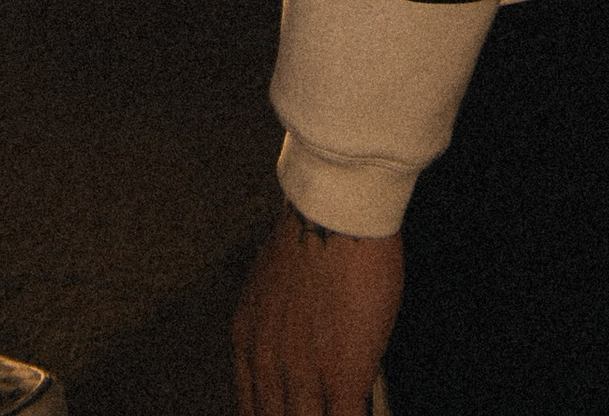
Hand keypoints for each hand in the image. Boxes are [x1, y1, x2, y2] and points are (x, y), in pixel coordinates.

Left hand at [233, 205, 401, 415]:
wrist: (335, 213)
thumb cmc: (312, 236)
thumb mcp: (271, 289)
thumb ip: (274, 331)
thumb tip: (291, 356)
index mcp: (247, 342)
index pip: (250, 409)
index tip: (287, 413)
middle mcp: (267, 364)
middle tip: (311, 409)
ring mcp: (303, 374)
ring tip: (337, 408)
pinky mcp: (342, 376)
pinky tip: (361, 411)